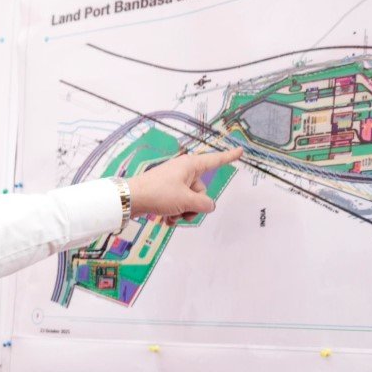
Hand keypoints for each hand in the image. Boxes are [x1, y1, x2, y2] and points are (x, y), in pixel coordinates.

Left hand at [127, 147, 241, 224]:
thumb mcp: (186, 201)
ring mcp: (173, 181)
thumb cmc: (158, 194)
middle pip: (200, 191)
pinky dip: (174, 213)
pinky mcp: (164, 191)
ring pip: (189, 200)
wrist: (131, 199)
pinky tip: (166, 220)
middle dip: (194, 205)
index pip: (215, 161)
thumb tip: (209, 206)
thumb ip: (204, 204)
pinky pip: (177, 204)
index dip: (229, 157)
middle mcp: (183, 171)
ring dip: (183, 212)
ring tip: (172, 217)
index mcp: (191, 166)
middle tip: (181, 210)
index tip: (240, 150)